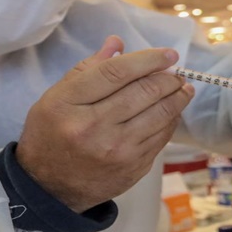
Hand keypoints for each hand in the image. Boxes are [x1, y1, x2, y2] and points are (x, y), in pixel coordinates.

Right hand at [16, 36, 194, 211]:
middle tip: (176, 71)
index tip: (168, 54)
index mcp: (70, 104)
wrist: (49, 188)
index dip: (147, 59)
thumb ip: (88, 68)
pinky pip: (162, 137)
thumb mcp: (56, 97)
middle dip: (168, 77)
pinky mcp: (133, 167)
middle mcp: (94, 127)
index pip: (116, 72)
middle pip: (143, 92)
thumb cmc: (51, 134)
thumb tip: (118, 43)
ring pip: (160, 114)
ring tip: (183, 87)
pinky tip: (173, 110)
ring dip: (178, 97)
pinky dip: (171, 120)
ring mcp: (117, 150)